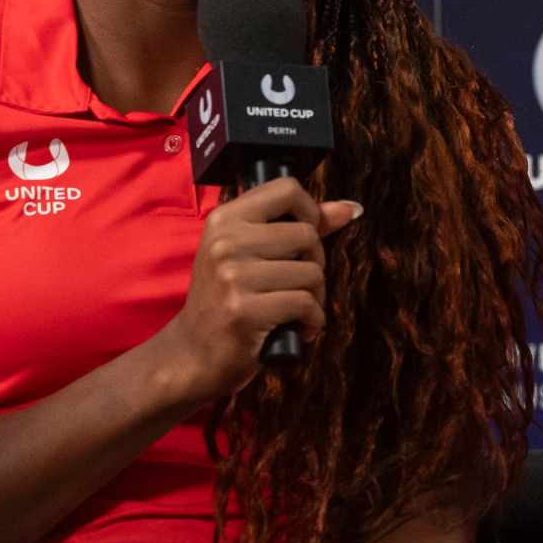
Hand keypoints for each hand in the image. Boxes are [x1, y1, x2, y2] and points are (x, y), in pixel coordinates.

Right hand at [156, 177, 360, 402]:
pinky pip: (305, 304)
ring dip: (314, 298)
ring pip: (311, 272)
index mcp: (225, 219)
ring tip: (293, 310)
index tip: (305, 236)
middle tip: (294, 285)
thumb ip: (300, 226)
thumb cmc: (227, 300)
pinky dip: (312, 321)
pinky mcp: (244, 310)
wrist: (193, 353)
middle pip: (307, 234)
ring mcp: (232, 276)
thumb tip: (350, 208)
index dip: (309, 212)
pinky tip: (296, 328)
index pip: (287, 188)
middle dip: (314, 264)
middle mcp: (225, 242)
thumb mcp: (251, 253)